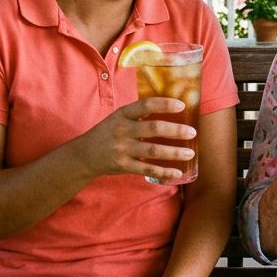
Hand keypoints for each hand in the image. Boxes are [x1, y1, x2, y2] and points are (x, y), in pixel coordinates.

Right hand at [74, 97, 195, 181]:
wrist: (84, 155)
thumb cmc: (108, 133)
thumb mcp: (118, 118)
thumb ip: (139, 114)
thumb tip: (169, 107)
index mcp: (122, 114)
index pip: (145, 105)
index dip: (164, 104)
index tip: (182, 105)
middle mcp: (122, 130)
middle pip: (153, 129)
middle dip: (175, 130)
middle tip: (192, 132)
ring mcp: (122, 149)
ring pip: (153, 151)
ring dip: (173, 152)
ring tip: (190, 153)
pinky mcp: (123, 166)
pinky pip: (147, 170)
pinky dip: (163, 172)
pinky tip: (177, 172)